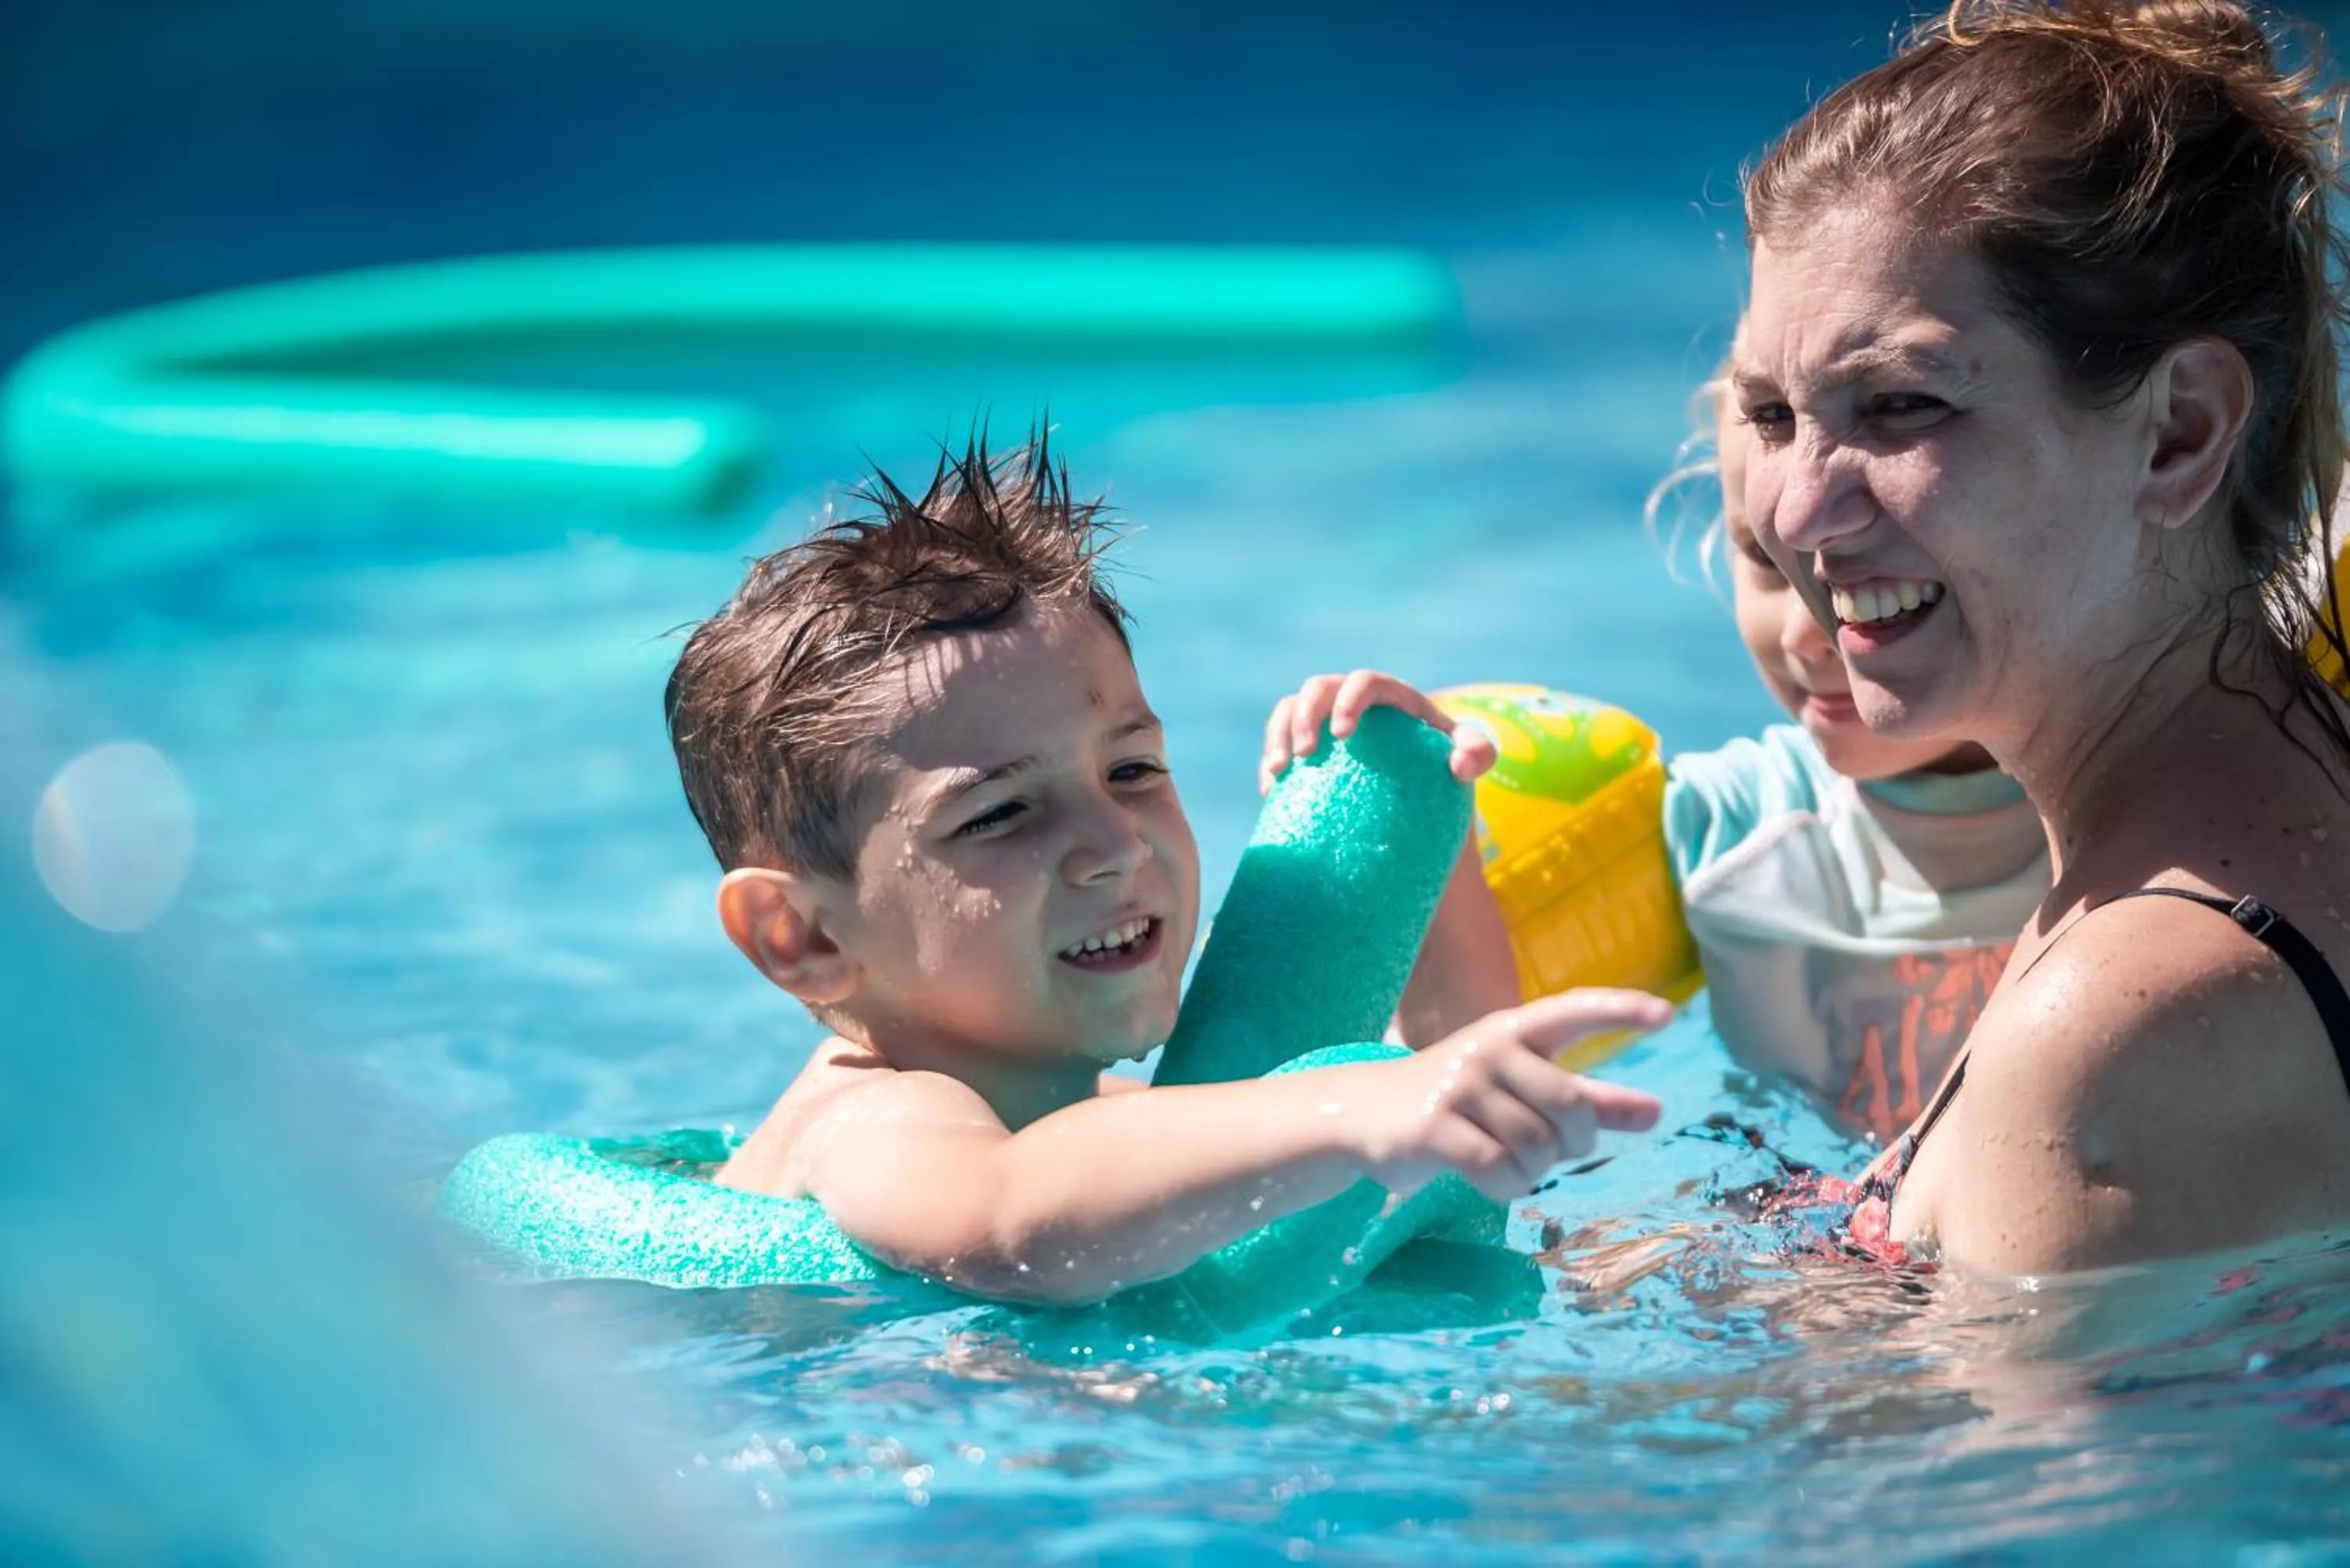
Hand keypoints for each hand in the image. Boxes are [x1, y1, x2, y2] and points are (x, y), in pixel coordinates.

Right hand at [1259, 669, 1497, 793]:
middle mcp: (1351, 699)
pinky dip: (1270, 763)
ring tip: (1277, 771)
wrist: (1420, 790)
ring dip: (1278, 735)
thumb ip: (1477, 754)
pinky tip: (1270, 791)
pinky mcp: (1307, 746)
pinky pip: (1279, 744)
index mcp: (1390, 694)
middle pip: (1317, 689)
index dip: (1349, 700)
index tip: (1342, 735)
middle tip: (1305, 756)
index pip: (1366, 682)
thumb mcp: (1469, 761)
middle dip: (1304, 716)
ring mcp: (1324, 721)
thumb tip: (1460, 763)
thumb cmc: (1446, 769)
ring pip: (1288, 710)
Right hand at [1357, 990, 1668, 1200]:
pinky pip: (1498, 1170)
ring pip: (1535, 1146)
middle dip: (1576, 1142)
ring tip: (1513, 1164)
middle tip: (1559, 1151)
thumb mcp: (1525, 1091)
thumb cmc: (1462, 1099)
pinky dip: (1507, 1187)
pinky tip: (1493, 1180)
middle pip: (1569, 1104)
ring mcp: (1457, 1085)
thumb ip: (1589, 1100)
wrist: (1368, 1113)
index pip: (1572, 1011)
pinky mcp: (1432, 1126)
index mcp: (1514, 1029)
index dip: (1619, 1011)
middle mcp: (1488, 1048)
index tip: (1666, 1015)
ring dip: (1536, 1171)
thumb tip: (1657, 1112)